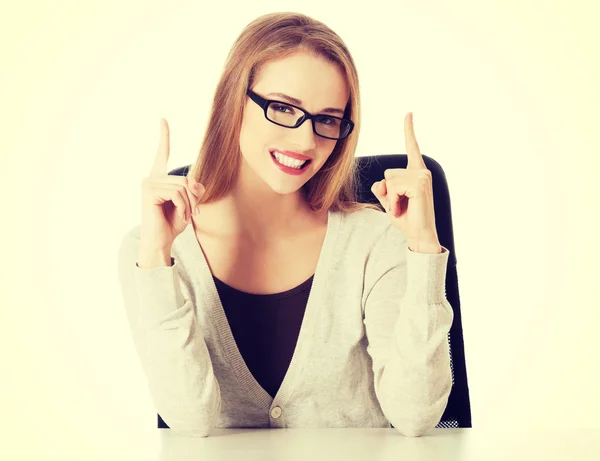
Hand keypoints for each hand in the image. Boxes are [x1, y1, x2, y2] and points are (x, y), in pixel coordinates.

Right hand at [139, 118, 204, 252]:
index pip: (162, 154)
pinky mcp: (149, 191)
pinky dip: (183, 206)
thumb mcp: (189, 203)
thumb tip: (192, 182)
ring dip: (189, 204)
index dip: (163, 137)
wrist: (160, 241)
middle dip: (194, 198)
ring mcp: (149, 183)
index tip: (162, 120)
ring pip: (183, 187)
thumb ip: (193, 189)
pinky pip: (177, 193)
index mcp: (159, 178)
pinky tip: (179, 216)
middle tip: (193, 213)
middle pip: (186, 179)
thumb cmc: (172, 223)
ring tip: (184, 216)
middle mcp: (152, 178)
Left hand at [371, 112, 439, 249]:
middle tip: (399, 206)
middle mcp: (421, 171)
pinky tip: (403, 210)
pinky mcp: (419, 184)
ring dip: (391, 198)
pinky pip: (394, 187)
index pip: (412, 147)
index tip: (408, 113)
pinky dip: (394, 202)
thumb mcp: (390, 201)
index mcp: (416, 173)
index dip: (409, 130)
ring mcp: (422, 177)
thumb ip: (384, 189)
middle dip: (388, 192)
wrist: (419, 236)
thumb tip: (381, 183)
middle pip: (388, 172)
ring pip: (390, 180)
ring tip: (402, 209)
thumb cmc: (406, 220)